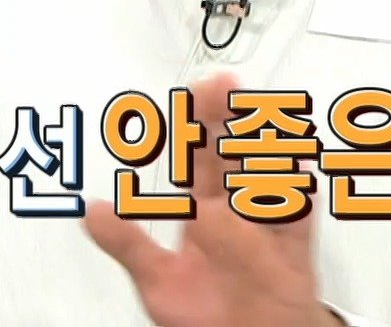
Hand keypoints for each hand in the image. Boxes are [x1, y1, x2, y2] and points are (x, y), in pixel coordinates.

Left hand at [85, 74, 341, 326]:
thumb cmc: (209, 317)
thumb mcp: (157, 281)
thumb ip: (126, 244)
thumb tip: (92, 212)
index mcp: (203, 215)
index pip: (199, 159)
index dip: (197, 124)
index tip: (195, 94)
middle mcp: (235, 214)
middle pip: (232, 157)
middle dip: (227, 120)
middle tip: (223, 86)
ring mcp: (264, 229)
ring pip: (265, 177)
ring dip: (261, 148)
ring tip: (256, 117)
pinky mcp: (291, 251)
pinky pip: (298, 216)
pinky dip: (298, 195)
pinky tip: (295, 168)